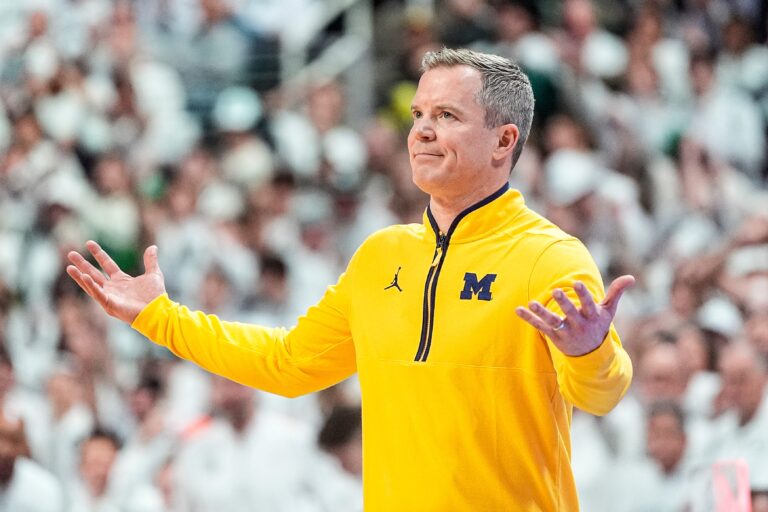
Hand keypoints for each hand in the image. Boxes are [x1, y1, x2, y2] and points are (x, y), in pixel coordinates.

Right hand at [66, 241, 165, 323]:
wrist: (158, 311)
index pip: (106, 264)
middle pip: (94, 273)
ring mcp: (110, 296)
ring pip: (91, 284)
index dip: (98, 253)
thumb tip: (153, 247)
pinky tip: (84, 277)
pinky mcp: (110, 304)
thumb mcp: (153, 274)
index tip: (89, 243)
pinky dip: (91, 286)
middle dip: (82, 264)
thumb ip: (150, 260)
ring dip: (80, 276)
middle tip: (70, 253)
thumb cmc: (155, 296)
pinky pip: (98, 294)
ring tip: (69, 267)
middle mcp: (113, 288)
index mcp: (121, 280)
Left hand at [515, 275, 634, 355]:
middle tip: (556, 291)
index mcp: (593, 317)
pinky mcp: (555, 337)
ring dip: (542, 312)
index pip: (589, 305)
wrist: (591, 356)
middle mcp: (580, 325)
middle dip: (564, 303)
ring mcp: (566, 332)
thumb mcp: (608, 311)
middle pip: (571, 313)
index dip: (583, 295)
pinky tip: (518, 310)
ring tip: (532, 303)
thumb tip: (631, 277)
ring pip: (553, 322)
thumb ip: (616, 293)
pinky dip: (529, 319)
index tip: (577, 283)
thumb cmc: (599, 326)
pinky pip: (540, 327)